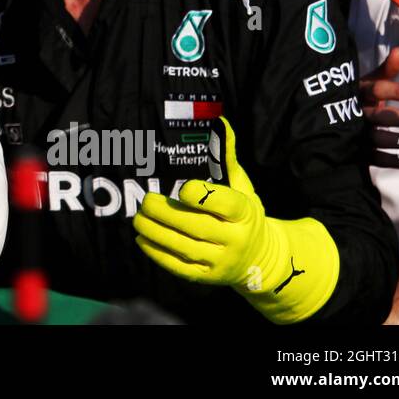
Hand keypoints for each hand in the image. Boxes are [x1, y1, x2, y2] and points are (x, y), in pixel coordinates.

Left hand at [133, 117, 339, 323]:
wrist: (261, 257)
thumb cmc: (243, 214)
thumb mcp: (241, 185)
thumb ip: (226, 156)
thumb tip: (218, 120)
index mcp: (246, 213)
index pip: (225, 204)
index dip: (201, 196)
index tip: (181, 188)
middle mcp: (236, 239)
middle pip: (196, 226)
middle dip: (166, 213)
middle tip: (146, 200)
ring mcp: (222, 261)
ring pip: (184, 246)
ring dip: (156, 232)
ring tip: (138, 219)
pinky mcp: (208, 277)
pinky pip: (179, 267)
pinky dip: (158, 254)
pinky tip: (142, 240)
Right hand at [360, 47, 398, 168]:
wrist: (325, 121)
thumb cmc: (356, 98)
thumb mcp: (367, 82)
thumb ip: (386, 70)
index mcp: (356, 93)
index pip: (376, 90)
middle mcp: (354, 113)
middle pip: (380, 117)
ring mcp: (353, 134)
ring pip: (380, 140)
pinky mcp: (356, 151)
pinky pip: (375, 159)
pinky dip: (395, 161)